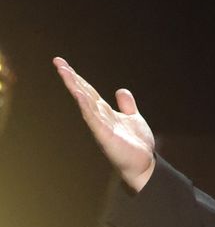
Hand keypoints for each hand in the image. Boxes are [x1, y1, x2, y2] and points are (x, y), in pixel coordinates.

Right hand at [53, 57, 155, 191]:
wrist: (144, 165)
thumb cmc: (137, 145)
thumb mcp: (133, 118)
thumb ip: (126, 105)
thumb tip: (121, 90)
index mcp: (105, 112)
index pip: (89, 91)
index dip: (78, 77)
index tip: (63, 64)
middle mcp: (99, 117)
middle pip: (83, 93)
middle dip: (71, 77)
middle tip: (57, 61)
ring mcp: (100, 126)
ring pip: (85, 102)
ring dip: (75, 86)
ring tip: (64, 71)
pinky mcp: (104, 135)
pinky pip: (93, 118)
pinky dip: (86, 106)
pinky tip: (79, 94)